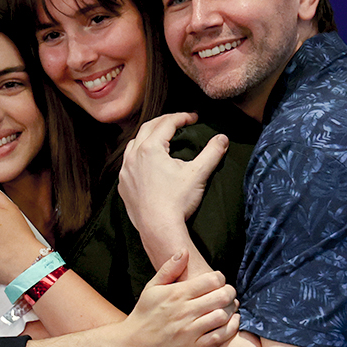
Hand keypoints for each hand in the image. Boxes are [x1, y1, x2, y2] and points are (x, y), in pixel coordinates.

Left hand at [119, 112, 227, 252]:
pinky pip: (128, 164)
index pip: (166, 123)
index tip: (194, 118)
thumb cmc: (177, 201)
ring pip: (134, 144)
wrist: (159, 229)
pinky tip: (146, 162)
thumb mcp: (198, 174)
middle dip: (164, 122)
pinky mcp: (123, 186)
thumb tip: (222, 138)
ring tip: (161, 138)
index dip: (182, 117)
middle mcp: (133, 156)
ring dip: (148, 136)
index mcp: (150, 148)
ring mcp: (125, 172)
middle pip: (148, 128)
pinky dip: (138, 156)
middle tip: (179, 121)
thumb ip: (212, 153)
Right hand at [119, 249, 238, 346]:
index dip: (220, 278)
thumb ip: (169, 269)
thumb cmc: (143, 316)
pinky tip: (230, 322)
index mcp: (177, 294)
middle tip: (228, 293)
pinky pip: (220, 337)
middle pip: (222, 296)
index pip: (212, 280)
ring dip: (231, 310)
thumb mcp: (151, 288)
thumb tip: (184, 251)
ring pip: (223, 315)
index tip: (218, 281)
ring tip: (229, 307)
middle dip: (230, 292)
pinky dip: (230, 328)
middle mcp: (185, 311)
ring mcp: (190, 331)